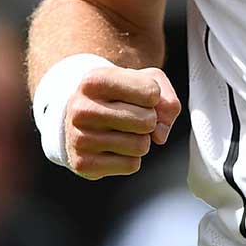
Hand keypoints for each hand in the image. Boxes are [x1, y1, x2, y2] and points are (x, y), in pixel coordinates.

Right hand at [63, 64, 181, 178]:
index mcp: (94, 81)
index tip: (140, 95)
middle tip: (134, 116)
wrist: (81, 116)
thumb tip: (159, 135)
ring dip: (141, 140)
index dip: (154, 96)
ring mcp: (79, 137)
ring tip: (123, 132)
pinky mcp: (83, 163)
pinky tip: (114, 148)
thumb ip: (167, 99)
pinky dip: (130, 158)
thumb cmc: (118, 95)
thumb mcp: (144, 81)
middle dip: (150, 120)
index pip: (151, 93)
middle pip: (147, 121)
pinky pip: (131, 165)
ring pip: (140, 145)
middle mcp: (81, 109)